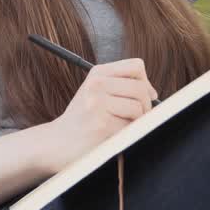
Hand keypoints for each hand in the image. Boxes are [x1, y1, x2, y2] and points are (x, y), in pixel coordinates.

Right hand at [42, 58, 157, 172]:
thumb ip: (122, 87)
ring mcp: (97, 104)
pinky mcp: (101, 125)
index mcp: (97, 73)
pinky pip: (130, 128)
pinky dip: (128, 135)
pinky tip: (114, 137)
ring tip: (123, 128)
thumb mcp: (96, 93)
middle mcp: (96, 84)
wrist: (56, 143)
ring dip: (137, 122)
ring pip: (138, 108)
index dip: (145, 82)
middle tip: (136, 119)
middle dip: (146, 107)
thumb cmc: (83, 120)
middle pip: (140, 89)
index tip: (142, 97)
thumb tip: (153, 93)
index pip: (136, 66)